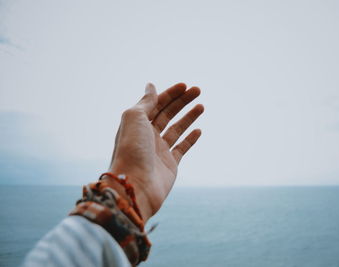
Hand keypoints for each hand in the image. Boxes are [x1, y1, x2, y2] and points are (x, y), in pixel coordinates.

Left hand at [108, 83, 203, 222]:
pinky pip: (182, 148)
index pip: (156, 104)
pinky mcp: (170, 165)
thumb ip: (146, 102)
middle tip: (198, 90)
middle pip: (167, 113)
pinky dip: (191, 138)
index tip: (185, 86)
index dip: (170, 94)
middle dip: (182, 101)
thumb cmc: (132, 150)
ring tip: (201, 106)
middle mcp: (148, 135)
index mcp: (137, 124)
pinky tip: (198, 130)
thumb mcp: (135, 118)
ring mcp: (159, 150)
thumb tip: (151, 86)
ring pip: (176, 129)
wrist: (135, 186)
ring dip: (188, 117)